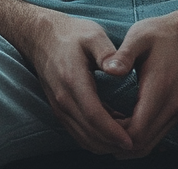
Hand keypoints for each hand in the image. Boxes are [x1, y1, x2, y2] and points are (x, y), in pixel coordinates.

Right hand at [23, 10, 135, 155]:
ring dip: (104, 144)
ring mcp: (59, 106)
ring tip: (126, 138)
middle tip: (135, 143)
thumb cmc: (72, 34)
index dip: (112, 132)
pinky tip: (112, 130)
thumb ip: (107, 52)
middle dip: (112, 143)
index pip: (93, 115)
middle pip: (88, 133)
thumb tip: (119, 71)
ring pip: (82, 138)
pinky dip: (95, 138)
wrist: (42, 36)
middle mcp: (63, 99)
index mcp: (73, 80)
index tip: (131, 140)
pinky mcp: (59, 109)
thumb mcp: (93, 35)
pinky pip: (78, 132)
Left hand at [100, 10, 177, 157]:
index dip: (114, 134)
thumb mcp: (138, 36)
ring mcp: (176, 111)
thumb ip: (124, 54)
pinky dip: (137, 136)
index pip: (137, 131)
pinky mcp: (176, 112)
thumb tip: (109, 70)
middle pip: (142, 144)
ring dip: (126, 141)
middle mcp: (172, 106)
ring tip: (106, 125)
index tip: (96, 121)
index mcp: (160, 89)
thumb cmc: (160, 33)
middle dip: (116, 141)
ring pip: (149, 144)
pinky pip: (155, 135)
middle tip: (95, 127)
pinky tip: (120, 121)